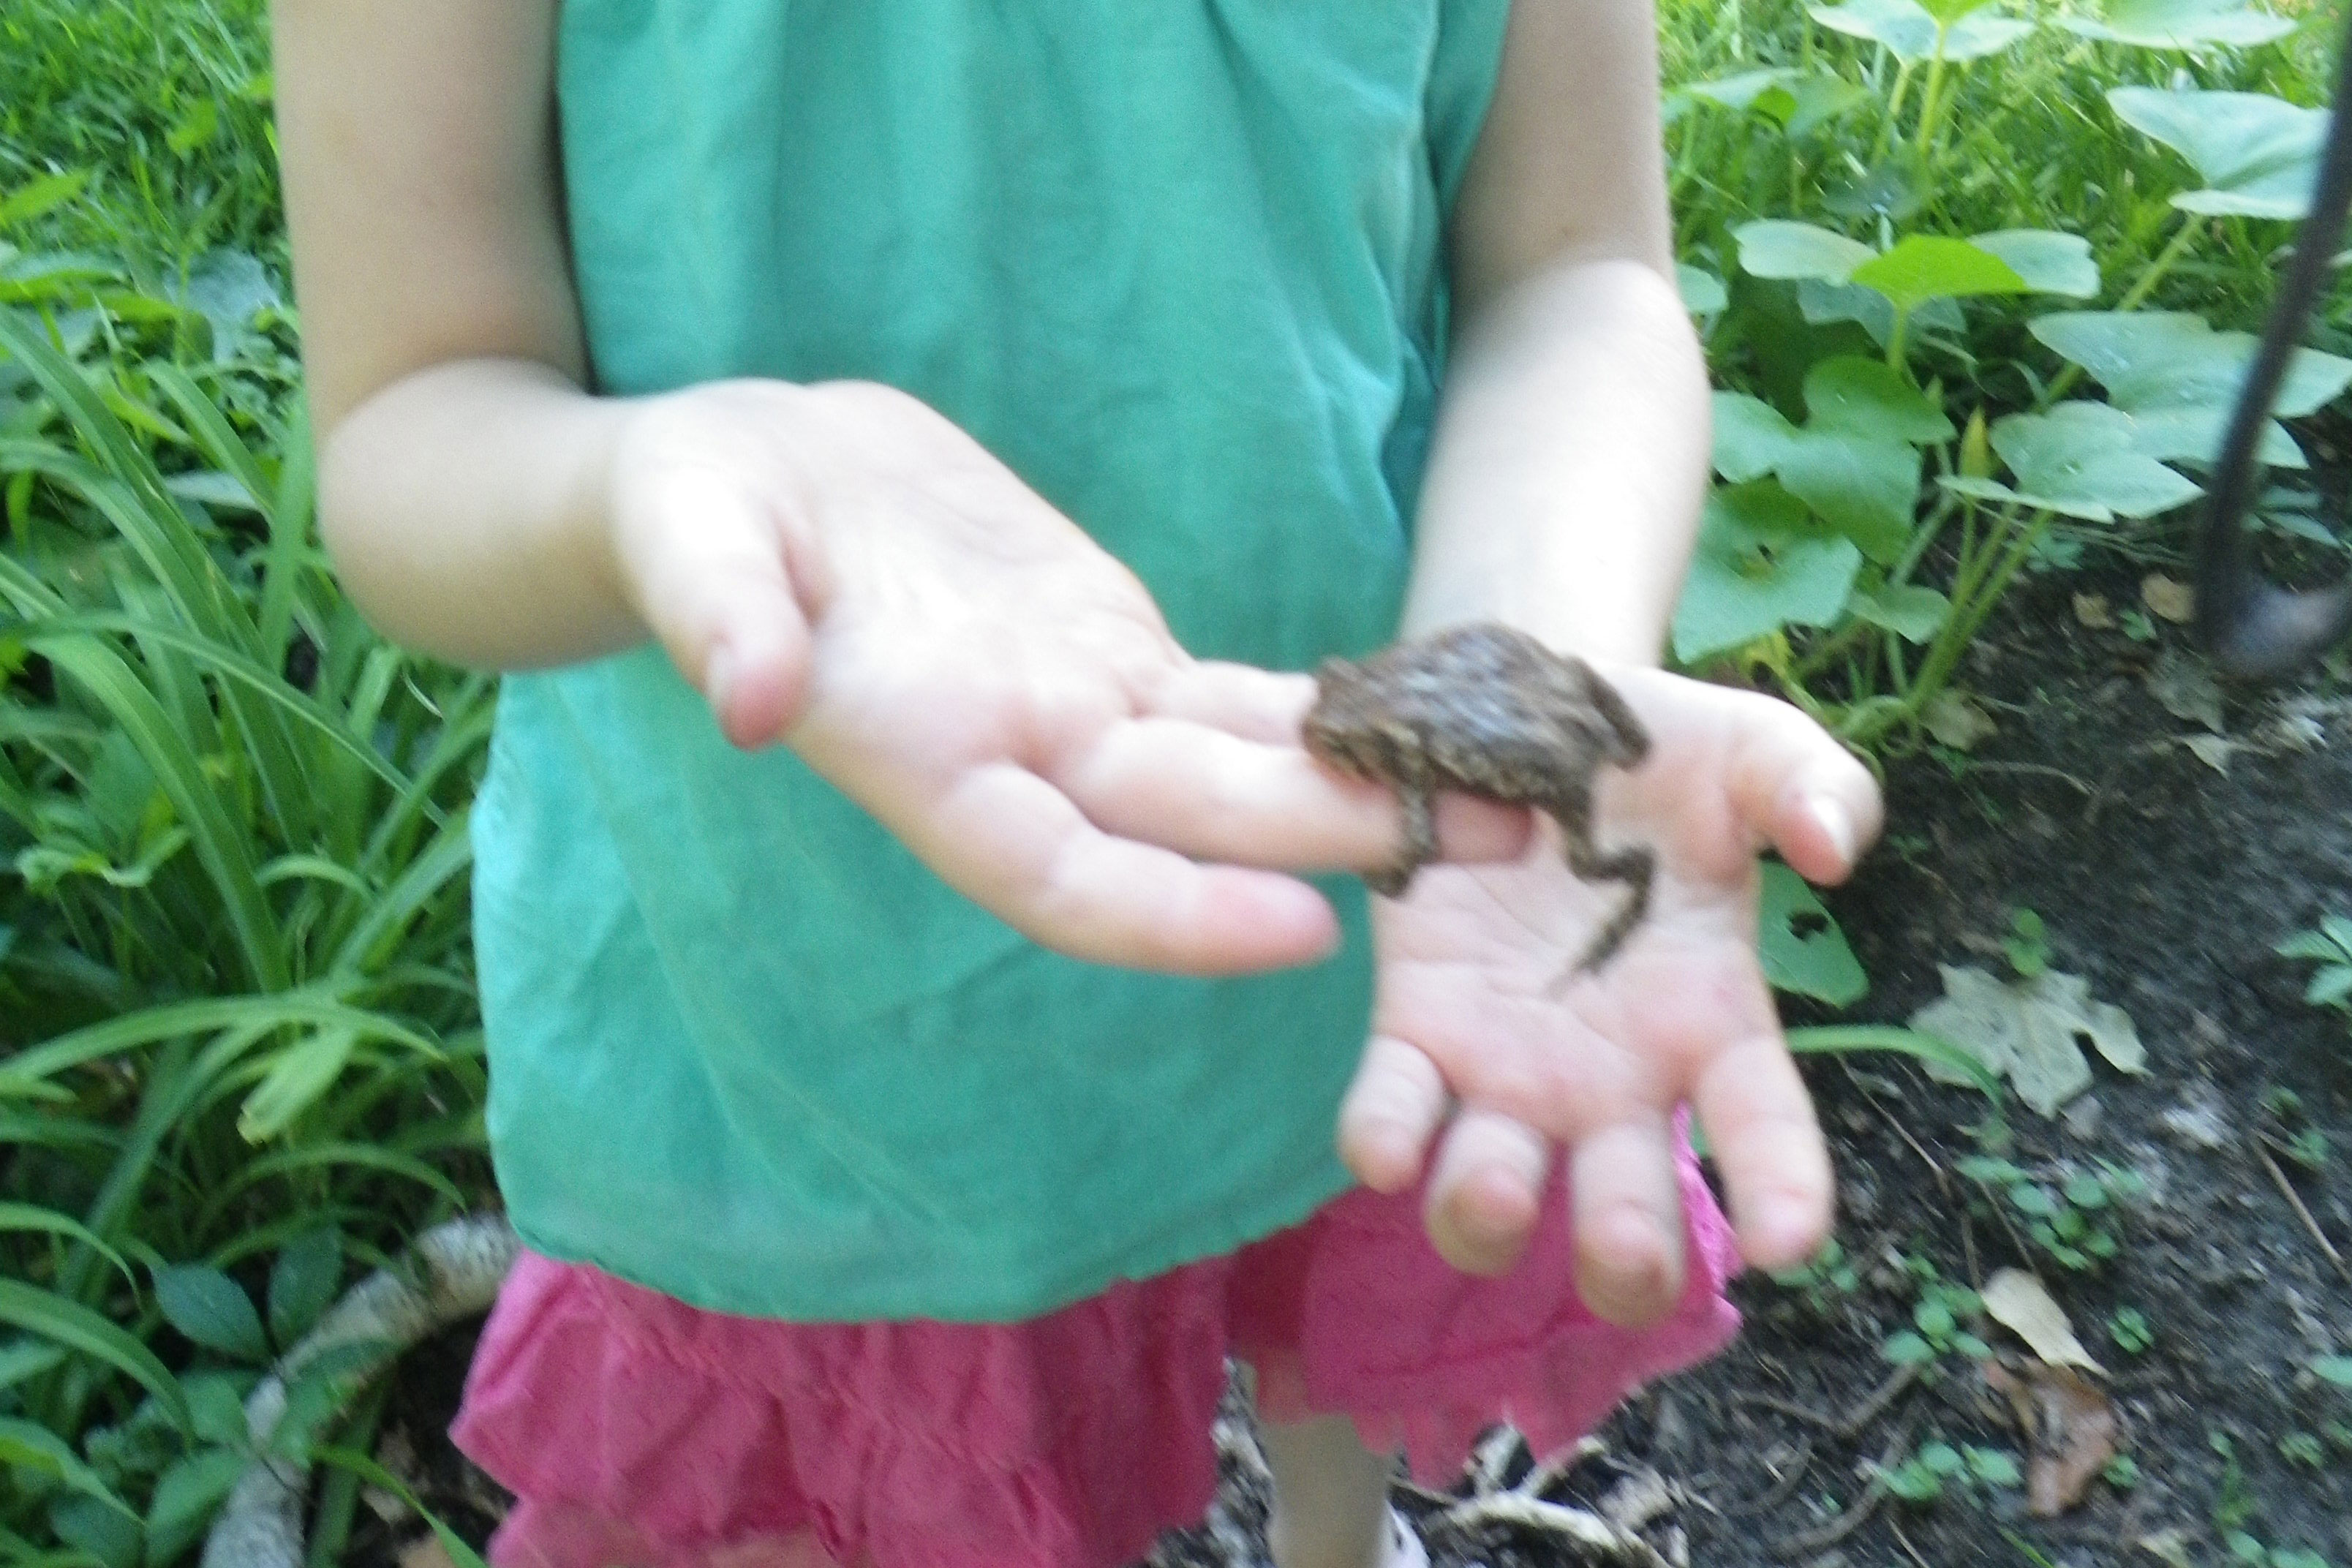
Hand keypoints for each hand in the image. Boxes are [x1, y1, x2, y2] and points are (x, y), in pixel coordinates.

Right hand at [603, 379, 1525, 973]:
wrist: (740, 477)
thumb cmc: (689, 515)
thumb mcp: (688, 546)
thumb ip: (719, 619)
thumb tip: (748, 699)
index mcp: (925, 765)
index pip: (1064, 876)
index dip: (1178, 915)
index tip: (1305, 929)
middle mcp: (1021, 763)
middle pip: (1196, 827)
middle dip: (1338, 844)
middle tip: (1494, 842)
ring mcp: (1077, 713)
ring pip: (1238, 770)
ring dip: (1368, 789)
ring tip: (1510, 791)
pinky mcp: (1111, 653)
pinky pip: (1233, 699)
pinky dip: (1324, 714)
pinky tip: (1430, 711)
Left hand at [1333, 664, 1880, 1325]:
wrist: (1526, 703)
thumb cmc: (1660, 753)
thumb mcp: (1750, 748)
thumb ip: (1811, 784)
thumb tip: (1834, 848)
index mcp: (1709, 1018)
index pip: (1762, 1125)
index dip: (1784, 1190)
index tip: (1791, 1242)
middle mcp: (1609, 1074)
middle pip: (1625, 1210)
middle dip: (1628, 1254)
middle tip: (1626, 1252)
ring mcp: (1506, 1063)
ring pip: (1493, 1191)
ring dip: (1489, 1219)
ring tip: (1496, 1195)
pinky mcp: (1418, 1025)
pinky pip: (1391, 1110)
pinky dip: (1382, 1138)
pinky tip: (1382, 1148)